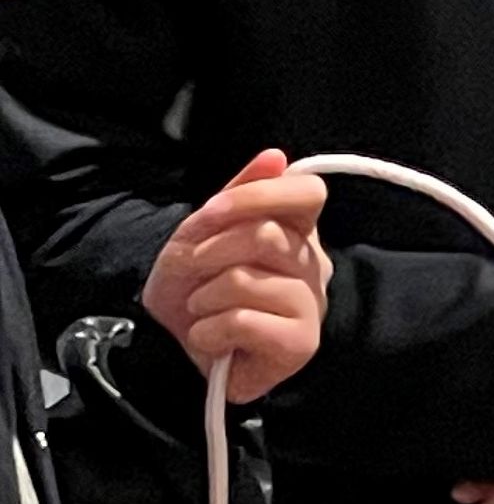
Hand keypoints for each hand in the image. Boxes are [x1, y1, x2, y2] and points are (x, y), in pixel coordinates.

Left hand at [142, 150, 330, 402]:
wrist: (170, 347)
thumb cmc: (193, 287)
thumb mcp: (201, 233)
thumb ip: (239, 194)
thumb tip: (276, 156)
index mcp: (297, 231)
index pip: (306, 192)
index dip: (256, 196)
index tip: (209, 214)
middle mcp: (314, 264)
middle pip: (266, 235)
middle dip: (210, 253)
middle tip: (195, 272)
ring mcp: (312, 305)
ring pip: (248, 281)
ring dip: (204, 298)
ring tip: (203, 312)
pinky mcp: (301, 344)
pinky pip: (244, 321)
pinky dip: (208, 331)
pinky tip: (210, 339)